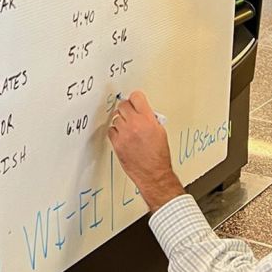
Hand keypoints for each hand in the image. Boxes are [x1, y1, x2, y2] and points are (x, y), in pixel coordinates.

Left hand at [107, 91, 183, 212]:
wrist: (154, 173)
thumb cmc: (159, 156)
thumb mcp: (160, 131)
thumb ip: (150, 118)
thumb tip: (142, 111)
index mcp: (148, 119)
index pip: (136, 97)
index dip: (136, 99)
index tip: (135, 101)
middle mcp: (135, 124)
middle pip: (123, 105)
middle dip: (127, 109)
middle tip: (130, 114)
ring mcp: (124, 134)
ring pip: (116, 118)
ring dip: (121, 121)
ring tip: (128, 128)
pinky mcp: (117, 144)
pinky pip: (111, 130)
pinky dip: (116, 132)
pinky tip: (123, 136)